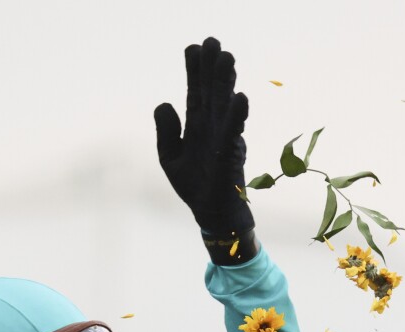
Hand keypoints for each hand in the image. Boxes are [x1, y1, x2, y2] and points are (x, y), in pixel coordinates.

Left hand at [154, 37, 253, 235]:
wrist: (212, 216)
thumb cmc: (194, 187)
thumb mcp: (170, 158)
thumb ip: (166, 132)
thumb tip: (164, 103)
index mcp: (198, 127)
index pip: (196, 93)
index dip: (195, 71)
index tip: (194, 47)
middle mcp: (213, 129)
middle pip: (212, 93)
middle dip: (212, 68)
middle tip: (213, 42)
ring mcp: (223, 141)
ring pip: (225, 107)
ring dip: (226, 84)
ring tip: (227, 58)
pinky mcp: (230, 158)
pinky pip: (233, 134)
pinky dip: (237, 116)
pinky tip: (240, 97)